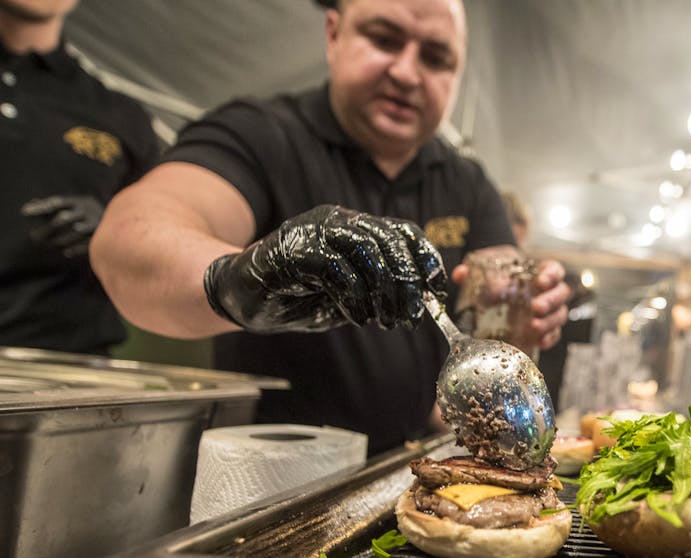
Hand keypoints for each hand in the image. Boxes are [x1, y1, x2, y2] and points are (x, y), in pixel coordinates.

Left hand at [21, 195, 104, 257]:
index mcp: (81, 201)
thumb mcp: (76, 206)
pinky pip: (87, 244)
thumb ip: (54, 206)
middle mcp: (89, 210)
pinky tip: (66, 252)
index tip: (25, 212)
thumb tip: (30, 205)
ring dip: (60, 240)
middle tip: (35, 238)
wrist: (126, 219)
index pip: (58, 203)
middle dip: (47, 229)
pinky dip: (75, 249)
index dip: (42, 207)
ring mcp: (97, 223)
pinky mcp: (104, 236)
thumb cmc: (92, 214)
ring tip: (52, 245)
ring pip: (74, 232)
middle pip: (63, 219)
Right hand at [204, 205, 446, 332]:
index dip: (426, 259)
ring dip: (383, 292)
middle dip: (407, 282)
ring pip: (367, 251)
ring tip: (386, 322)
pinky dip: (353, 298)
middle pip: (390, 241)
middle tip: (412, 316)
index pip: (403, 232)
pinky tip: (355, 317)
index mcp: (355, 227)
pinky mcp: (292, 250)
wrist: (238, 295)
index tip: (438, 291)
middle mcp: (337, 221)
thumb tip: (419, 304)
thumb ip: (379, 292)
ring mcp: (313, 231)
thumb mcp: (349, 295)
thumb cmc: (296, 295)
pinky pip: (335, 269)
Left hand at [452, 247, 569, 349]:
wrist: (494, 285)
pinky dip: (550, 338)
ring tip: (534, 328)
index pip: (555, 269)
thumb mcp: (484, 266)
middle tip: (535, 308)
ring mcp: (548, 310)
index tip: (540, 282)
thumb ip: (472, 269)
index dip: (552, 275)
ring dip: (550, 322)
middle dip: (551, 301)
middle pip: (561, 294)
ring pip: (560, 315)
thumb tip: (460, 274)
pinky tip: (540, 343)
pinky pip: (554, 333)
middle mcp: (548, 290)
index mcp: (538, 271)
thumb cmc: (495, 273)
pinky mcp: (544, 327)